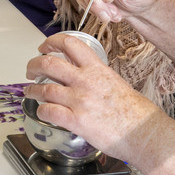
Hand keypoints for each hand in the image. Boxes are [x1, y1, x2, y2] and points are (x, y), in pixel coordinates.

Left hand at [23, 32, 168, 164]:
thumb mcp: (116, 83)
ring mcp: (80, 101)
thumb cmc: (136, 112)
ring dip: (33, 90)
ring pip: (45, 89)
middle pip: (49, 63)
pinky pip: (49, 112)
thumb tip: (86, 75)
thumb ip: (98, 77)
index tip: (44, 47)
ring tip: (30, 92)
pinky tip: (42, 112)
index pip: (70, 44)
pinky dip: (41, 111)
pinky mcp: (77, 122)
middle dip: (34, 64)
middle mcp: (86, 82)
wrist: (145, 133)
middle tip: (30, 70)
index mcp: (97, 69)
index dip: (52, 42)